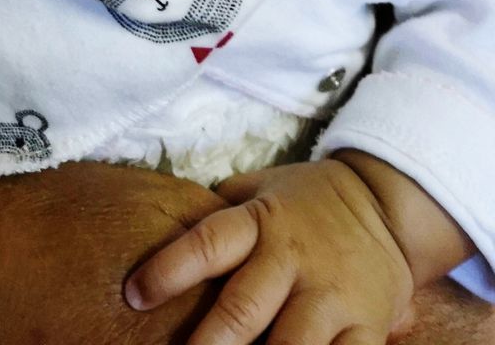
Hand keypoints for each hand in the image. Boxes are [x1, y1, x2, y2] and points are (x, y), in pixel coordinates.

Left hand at [125, 160, 414, 344]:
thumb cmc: (302, 202)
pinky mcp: (366, 326)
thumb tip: (158, 221)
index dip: (169, 269)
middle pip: (244, 308)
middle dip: (210, 344)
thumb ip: (217, 213)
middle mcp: (292, 259)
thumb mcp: (258, 189)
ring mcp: (331, 296)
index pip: (208, 243)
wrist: (384, 204)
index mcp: (260, 220)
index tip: (134, 295)